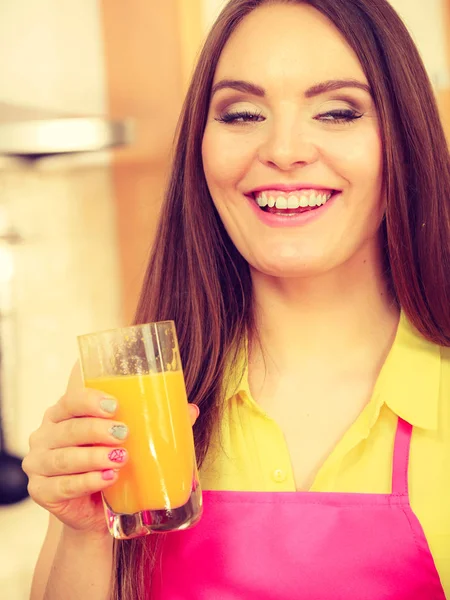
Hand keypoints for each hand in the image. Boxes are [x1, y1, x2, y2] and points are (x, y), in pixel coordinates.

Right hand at [22, 363, 199, 536]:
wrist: (96, 510)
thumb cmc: (111, 464)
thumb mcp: (129, 441)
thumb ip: (155, 424)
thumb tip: (190, 410)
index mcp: (62, 415)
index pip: (70, 401)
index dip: (90, 400)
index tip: (115, 405)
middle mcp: (45, 435)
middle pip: (69, 428)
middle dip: (97, 430)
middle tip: (124, 434)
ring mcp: (39, 464)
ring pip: (64, 457)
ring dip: (93, 457)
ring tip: (120, 458)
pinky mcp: (41, 491)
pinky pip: (63, 485)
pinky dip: (86, 481)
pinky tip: (107, 479)